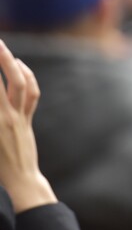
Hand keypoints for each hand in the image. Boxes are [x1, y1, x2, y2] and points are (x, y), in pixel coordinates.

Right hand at [0, 41, 55, 212]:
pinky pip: (30, 94)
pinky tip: (20, 66)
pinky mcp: (26, 120)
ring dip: (10, 63)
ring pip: (19, 84)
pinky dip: (26, 77)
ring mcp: (18, 118)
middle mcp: (5, 117)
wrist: (18, 183)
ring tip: (1, 46)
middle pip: (1, 82)